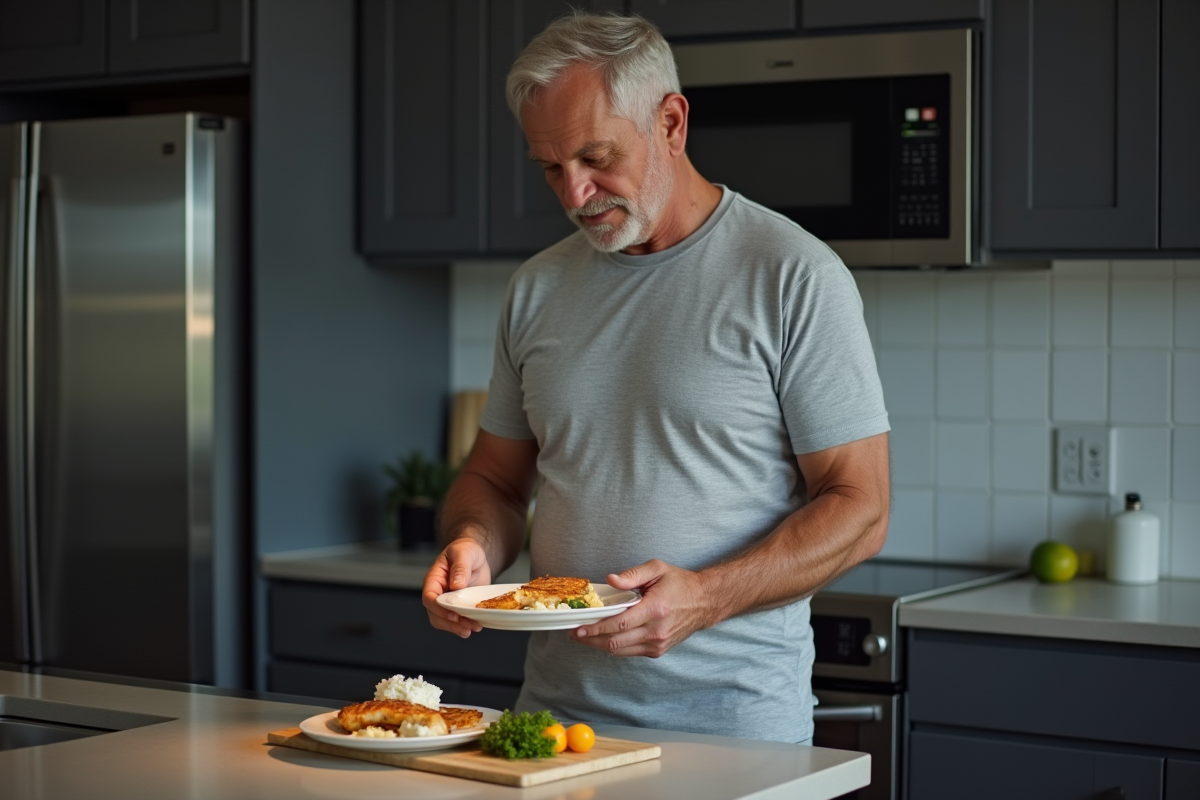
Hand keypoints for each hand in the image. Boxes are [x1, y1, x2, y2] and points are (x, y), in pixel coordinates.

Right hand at [422, 538, 490, 637]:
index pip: (429, 597)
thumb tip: (456, 584)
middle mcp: (438, 592)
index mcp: (434, 578)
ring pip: (444, 621)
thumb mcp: (464, 553)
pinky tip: (475, 626)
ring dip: (457, 628)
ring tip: (473, 628)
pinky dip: (464, 626)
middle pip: (435, 614)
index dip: (438, 609)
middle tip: (467, 627)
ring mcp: (447, 601)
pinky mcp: (458, 607)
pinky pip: (456, 621)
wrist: (476, 556)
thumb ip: (460, 567)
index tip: (453, 614)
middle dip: (450, 623)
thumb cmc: (466, 550)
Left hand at [572, 559, 717, 657]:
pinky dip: (614, 646)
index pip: (618, 624)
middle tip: (574, 634)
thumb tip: (610, 580)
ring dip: (599, 645)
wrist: (704, 602)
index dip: (595, 628)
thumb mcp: (657, 569)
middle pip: (615, 642)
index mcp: (655, 609)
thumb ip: (632, 575)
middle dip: (591, 639)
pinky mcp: (658, 650)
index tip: (578, 628)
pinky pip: (630, 652)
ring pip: (620, 650)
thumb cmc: (680, 583)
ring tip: (584, 637)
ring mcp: (658, 644)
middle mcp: (656, 631)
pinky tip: (604, 638)